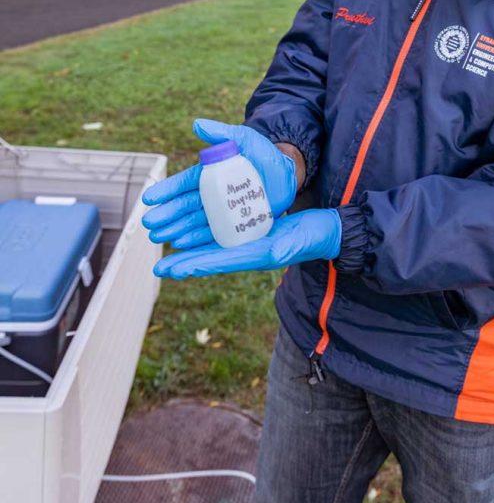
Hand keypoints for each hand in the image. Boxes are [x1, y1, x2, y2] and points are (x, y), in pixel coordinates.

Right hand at [141, 118, 297, 247]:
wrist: (288, 174)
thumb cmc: (263, 154)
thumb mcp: (243, 139)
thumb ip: (220, 134)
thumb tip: (196, 124)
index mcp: (209, 174)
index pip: (183, 183)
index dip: (166, 191)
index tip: (148, 198)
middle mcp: (211, 194)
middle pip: (184, 206)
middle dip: (166, 214)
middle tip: (149, 224)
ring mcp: (221, 211)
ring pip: (193, 222)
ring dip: (176, 229)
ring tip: (160, 237)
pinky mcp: (234, 225)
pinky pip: (212, 234)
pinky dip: (196, 240)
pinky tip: (181, 244)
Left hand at [153, 208, 340, 279]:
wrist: (326, 232)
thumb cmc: (313, 236)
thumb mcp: (297, 241)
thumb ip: (283, 249)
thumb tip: (270, 256)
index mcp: (256, 255)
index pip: (217, 261)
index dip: (192, 265)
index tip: (168, 269)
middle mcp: (248, 252)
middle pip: (210, 258)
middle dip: (185, 262)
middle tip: (159, 268)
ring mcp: (250, 244)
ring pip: (214, 247)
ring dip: (192, 250)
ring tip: (170, 251)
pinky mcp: (254, 234)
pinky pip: (225, 236)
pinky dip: (207, 236)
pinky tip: (195, 234)